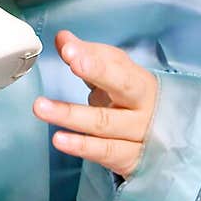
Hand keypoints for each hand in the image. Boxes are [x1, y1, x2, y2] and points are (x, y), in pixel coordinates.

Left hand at [32, 31, 157, 179]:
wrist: (158, 144)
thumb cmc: (131, 105)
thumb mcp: (113, 80)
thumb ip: (88, 57)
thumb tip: (63, 39)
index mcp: (141, 83)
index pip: (121, 66)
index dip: (97, 59)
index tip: (72, 50)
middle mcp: (145, 108)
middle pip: (124, 87)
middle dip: (97, 71)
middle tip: (70, 61)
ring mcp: (139, 136)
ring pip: (105, 124)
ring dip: (72, 115)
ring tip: (42, 107)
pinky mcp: (129, 160)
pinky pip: (104, 152)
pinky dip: (81, 146)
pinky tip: (59, 139)